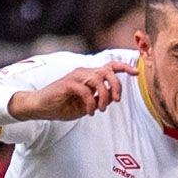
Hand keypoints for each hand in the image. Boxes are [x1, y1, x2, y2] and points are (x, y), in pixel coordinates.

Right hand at [7, 59, 135, 121]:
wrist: (41, 107)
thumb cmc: (62, 105)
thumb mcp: (86, 104)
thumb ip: (99, 99)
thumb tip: (112, 98)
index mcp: (89, 75)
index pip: (110, 66)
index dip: (124, 67)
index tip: (136, 73)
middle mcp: (84, 72)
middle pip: (107, 70)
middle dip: (116, 85)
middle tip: (117, 100)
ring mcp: (75, 76)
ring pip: (97, 79)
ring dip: (103, 96)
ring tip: (100, 109)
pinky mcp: (67, 84)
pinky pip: (85, 91)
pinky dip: (90, 103)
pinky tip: (89, 112)